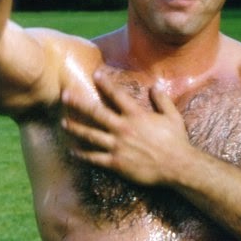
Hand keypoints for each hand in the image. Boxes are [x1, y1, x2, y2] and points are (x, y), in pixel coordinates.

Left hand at [61, 69, 191, 185]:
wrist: (177, 166)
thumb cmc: (176, 141)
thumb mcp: (173, 116)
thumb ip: (162, 100)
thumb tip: (154, 86)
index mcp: (136, 115)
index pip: (117, 95)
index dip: (105, 83)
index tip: (95, 74)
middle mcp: (123, 128)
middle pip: (96, 113)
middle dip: (78, 103)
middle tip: (64, 95)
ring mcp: (118, 146)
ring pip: (90, 135)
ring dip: (75, 128)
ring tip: (63, 123)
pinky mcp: (116, 163)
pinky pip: (95, 158)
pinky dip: (82, 154)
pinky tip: (72, 151)